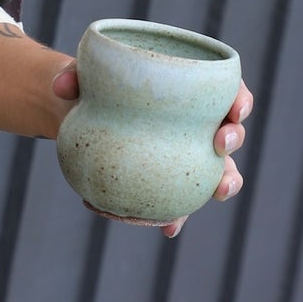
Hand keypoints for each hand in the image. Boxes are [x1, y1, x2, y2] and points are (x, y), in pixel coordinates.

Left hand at [49, 62, 254, 240]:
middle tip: (220, 144)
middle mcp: (196, 122)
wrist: (79, 115)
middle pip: (229, 131)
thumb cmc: (94, 86)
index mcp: (190, 90)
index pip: (228, 90)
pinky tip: (170, 226)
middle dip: (233, 138)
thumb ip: (74, 75)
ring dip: (225, 182)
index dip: (239, 100)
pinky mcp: (167, 180)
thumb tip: (63, 86)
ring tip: (218, 191)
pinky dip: (179, 214)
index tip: (235, 109)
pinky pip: (180, 200)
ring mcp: (185, 154)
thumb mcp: (84, 75)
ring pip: (217, 170)